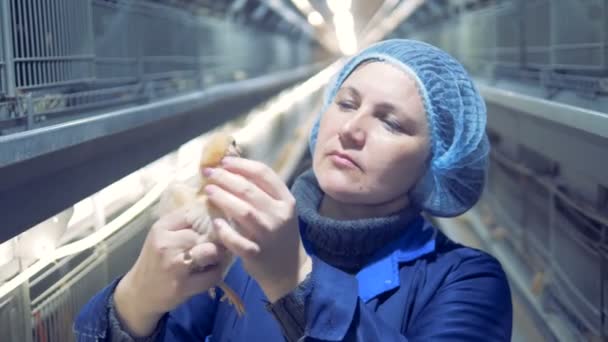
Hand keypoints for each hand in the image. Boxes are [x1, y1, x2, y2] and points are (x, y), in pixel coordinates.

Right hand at [114, 209, 225, 335]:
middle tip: (219, 243)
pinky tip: (211, 271)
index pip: (193, 213)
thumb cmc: (154, 261)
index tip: (214, 224)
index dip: (207, 218)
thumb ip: (182, 223)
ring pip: (211, 251)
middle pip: (205, 233)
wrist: (138, 293)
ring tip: (216, 257)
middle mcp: (167, 245)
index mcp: (161, 228)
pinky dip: (217, 272)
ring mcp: (175, 266)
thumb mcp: (161, 236)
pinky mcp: (183, 286)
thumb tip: (213, 209)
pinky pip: (212, 275)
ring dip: (218, 255)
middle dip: (215, 238)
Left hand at [203, 157, 311, 301]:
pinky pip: (237, 240)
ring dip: (223, 198)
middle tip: (208, 173)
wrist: (289, 270)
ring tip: (208, 191)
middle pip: (249, 190)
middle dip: (225, 178)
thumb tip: (233, 168)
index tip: (223, 161)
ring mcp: (268, 235)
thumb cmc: (279, 235)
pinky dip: (225, 230)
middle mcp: (279, 215)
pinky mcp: (257, 254)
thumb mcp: (279, 210)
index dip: (241, 165)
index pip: (264, 174)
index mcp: (286, 200)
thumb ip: (263, 192)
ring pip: (244, 211)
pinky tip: (215, 222)